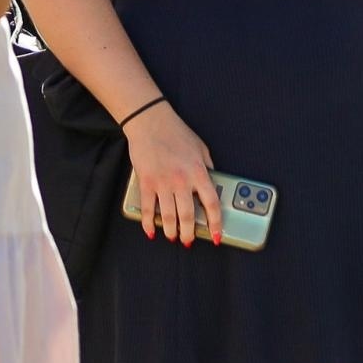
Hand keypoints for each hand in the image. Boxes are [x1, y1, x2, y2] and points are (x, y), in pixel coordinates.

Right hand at [123, 103, 222, 248]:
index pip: (212, 204)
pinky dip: (149, 223)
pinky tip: (152, 231)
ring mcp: (163, 183)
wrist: (150, 121)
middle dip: (189, 233)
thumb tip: (213, 182)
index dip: (215, 224)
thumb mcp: (201, 148)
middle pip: (188, 216)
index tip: (216, 236)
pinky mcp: (146, 182)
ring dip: (171, 231)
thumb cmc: (176, 133)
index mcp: (199, 172)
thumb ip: (208, 167)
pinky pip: (148, 209)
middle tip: (188, 241)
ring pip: (168, 217)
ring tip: (172, 237)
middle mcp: (182, 181)